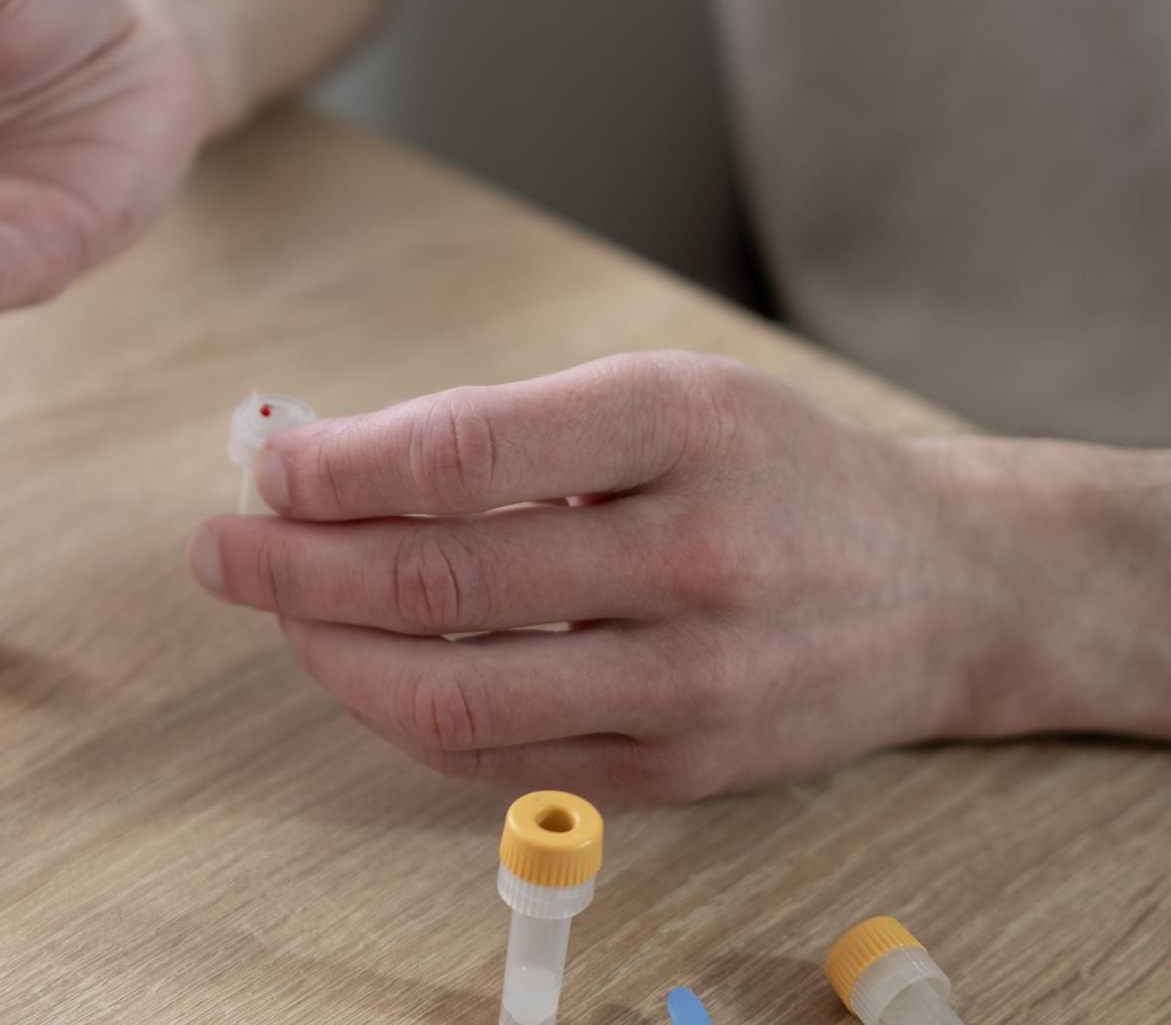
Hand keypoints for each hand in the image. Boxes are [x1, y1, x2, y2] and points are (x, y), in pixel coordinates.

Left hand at [187, 352, 1025, 800]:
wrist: (946, 587)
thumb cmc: (778, 471)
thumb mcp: (666, 397)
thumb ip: (504, 427)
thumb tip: (325, 461)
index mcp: (684, 427)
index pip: (463, 450)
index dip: (335, 466)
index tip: (266, 465)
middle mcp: (695, 556)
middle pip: (437, 578)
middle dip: (295, 565)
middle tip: (224, 546)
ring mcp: (691, 681)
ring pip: (451, 691)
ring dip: (329, 653)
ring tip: (281, 613)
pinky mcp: (680, 773)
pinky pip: (496, 758)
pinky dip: (405, 714)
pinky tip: (368, 669)